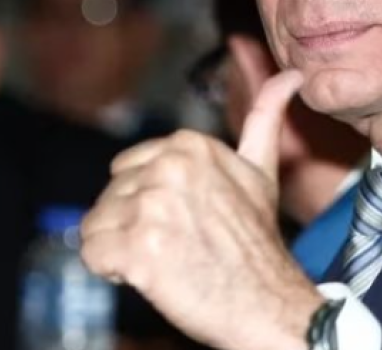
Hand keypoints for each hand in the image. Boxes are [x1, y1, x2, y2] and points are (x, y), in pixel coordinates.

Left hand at [80, 70, 323, 349]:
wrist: (268, 305)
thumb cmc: (258, 244)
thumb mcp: (261, 173)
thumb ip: (265, 119)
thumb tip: (290, 76)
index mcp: (189, 146)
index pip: (126, 171)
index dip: (146, 204)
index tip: (183, 224)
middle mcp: (168, 168)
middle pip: (110, 198)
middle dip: (132, 227)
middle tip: (177, 248)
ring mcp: (151, 207)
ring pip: (96, 225)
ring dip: (121, 250)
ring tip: (164, 262)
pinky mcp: (137, 247)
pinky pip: (91, 254)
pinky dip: (111, 271)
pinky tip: (146, 276)